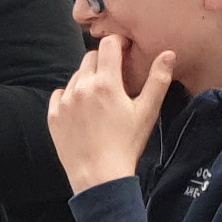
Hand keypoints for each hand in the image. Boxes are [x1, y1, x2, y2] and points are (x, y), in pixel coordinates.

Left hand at [47, 35, 171, 191]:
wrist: (99, 177)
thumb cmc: (126, 145)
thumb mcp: (147, 112)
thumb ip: (158, 80)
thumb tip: (168, 54)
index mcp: (106, 83)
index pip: (109, 45)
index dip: (119, 43)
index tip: (125, 51)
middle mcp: (82, 87)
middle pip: (91, 58)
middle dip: (104, 62)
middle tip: (115, 78)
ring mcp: (65, 102)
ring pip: (76, 76)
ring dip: (88, 80)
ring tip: (100, 99)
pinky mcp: (54, 116)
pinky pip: (60, 95)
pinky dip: (70, 97)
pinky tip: (82, 110)